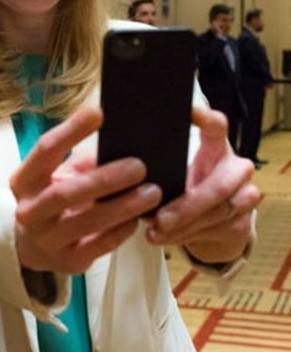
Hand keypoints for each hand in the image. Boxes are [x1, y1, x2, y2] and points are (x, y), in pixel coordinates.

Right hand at [10, 107, 162, 274]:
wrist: (34, 245)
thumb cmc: (52, 199)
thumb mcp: (55, 176)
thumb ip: (81, 162)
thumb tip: (121, 143)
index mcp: (23, 181)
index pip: (44, 151)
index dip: (71, 131)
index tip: (98, 113)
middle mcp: (29, 211)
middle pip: (65, 193)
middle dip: (104, 179)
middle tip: (139, 166)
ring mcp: (47, 239)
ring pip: (86, 222)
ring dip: (123, 206)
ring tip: (152, 192)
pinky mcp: (68, 261)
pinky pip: (100, 245)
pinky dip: (122, 229)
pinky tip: (139, 217)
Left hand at [145, 107, 261, 262]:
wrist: (207, 221)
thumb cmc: (178, 187)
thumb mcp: (166, 173)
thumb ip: (149, 167)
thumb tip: (108, 169)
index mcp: (215, 147)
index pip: (217, 127)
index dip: (207, 120)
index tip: (190, 114)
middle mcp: (235, 168)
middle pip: (218, 184)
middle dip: (188, 205)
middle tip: (160, 219)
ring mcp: (244, 195)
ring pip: (217, 212)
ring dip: (183, 226)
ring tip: (155, 231)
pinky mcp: (242, 222)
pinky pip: (215, 231)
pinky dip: (185, 236)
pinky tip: (165, 237)